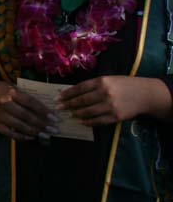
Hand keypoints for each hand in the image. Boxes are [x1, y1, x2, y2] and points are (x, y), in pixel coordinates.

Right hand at [0, 75, 58, 140]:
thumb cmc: (1, 89)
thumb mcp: (13, 87)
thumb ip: (26, 97)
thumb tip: (46, 110)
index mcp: (11, 92)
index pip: (31, 103)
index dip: (44, 111)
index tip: (55, 118)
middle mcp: (4, 103)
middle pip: (26, 116)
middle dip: (42, 124)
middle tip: (54, 130)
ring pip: (19, 125)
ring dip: (34, 132)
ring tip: (46, 135)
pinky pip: (9, 133)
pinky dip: (21, 136)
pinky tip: (31, 137)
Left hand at [58, 76, 172, 125]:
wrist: (145, 95)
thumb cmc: (124, 85)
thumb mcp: (108, 79)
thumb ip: (92, 85)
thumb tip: (73, 92)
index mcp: (101, 81)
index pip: (79, 88)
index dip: (67, 94)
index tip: (58, 98)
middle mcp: (104, 93)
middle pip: (81, 101)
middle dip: (68, 105)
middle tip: (59, 108)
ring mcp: (110, 106)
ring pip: (87, 112)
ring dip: (76, 114)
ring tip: (69, 114)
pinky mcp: (115, 116)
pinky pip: (98, 121)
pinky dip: (88, 122)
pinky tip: (81, 121)